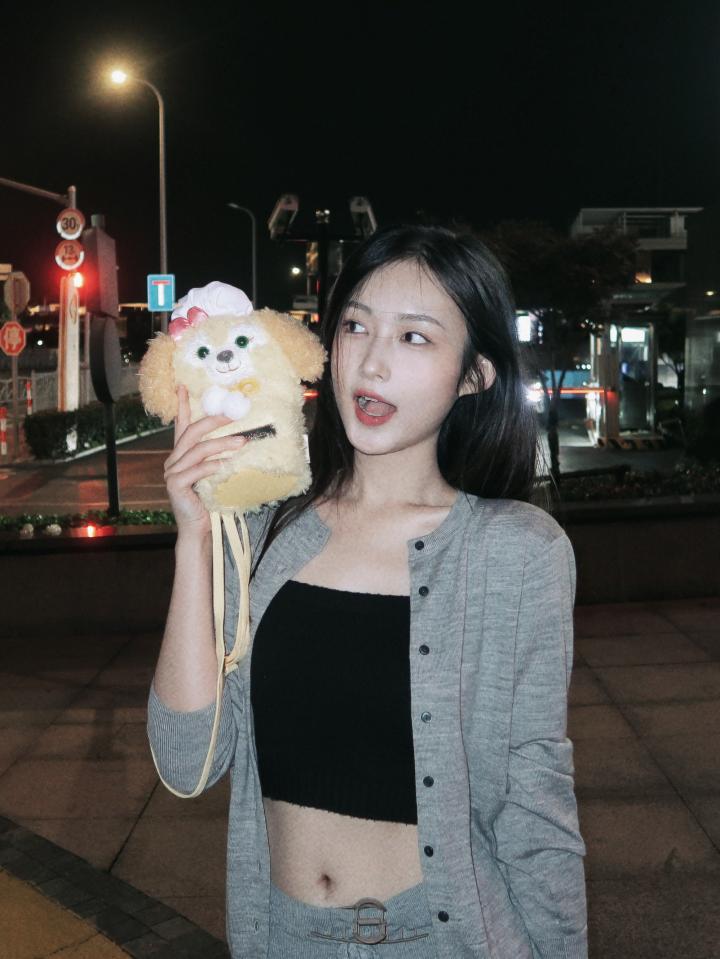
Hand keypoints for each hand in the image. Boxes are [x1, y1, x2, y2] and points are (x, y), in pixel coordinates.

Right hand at [164, 385, 248, 536]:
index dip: (182, 405)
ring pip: (197, 450)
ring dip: (222, 443)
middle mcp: (173, 460)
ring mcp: (172, 473)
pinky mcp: (175, 485)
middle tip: (234, 415)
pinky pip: (197, 470)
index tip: (182, 386)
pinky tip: (227, 464)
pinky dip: (213, 465)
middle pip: (191, 433)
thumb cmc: (208, 501)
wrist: (197, 528)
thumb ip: (217, 457)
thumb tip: (240, 439)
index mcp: (180, 455)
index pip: (180, 425)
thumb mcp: (214, 475)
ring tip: (242, 442)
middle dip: (213, 421)